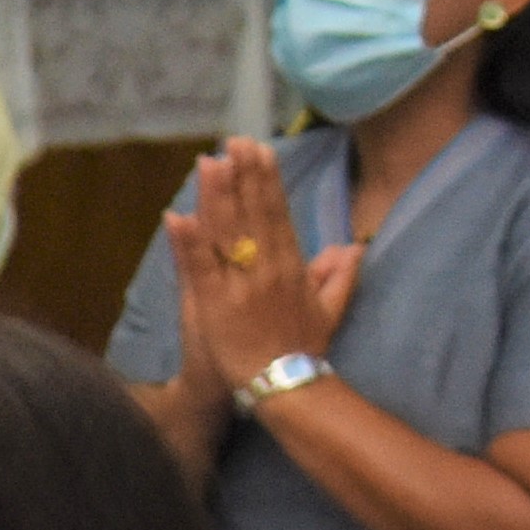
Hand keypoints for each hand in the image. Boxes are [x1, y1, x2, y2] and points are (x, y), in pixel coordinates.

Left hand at [162, 139, 336, 389]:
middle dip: (243, 175)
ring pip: (226, 233)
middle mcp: (266, 270)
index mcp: (290, 267)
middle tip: (234, 140)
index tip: (260, 150)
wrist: (284, 389)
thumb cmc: (302, 351)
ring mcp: (239, 286)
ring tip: (209, 162)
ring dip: (216, 196)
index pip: (276, 214)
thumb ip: (339, 276)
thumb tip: (352, 247)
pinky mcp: (213, 306)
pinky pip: (198, 269)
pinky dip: (188, 243)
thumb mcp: (329, 311)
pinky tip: (178, 217)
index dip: (267, 181)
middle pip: (252, 214)